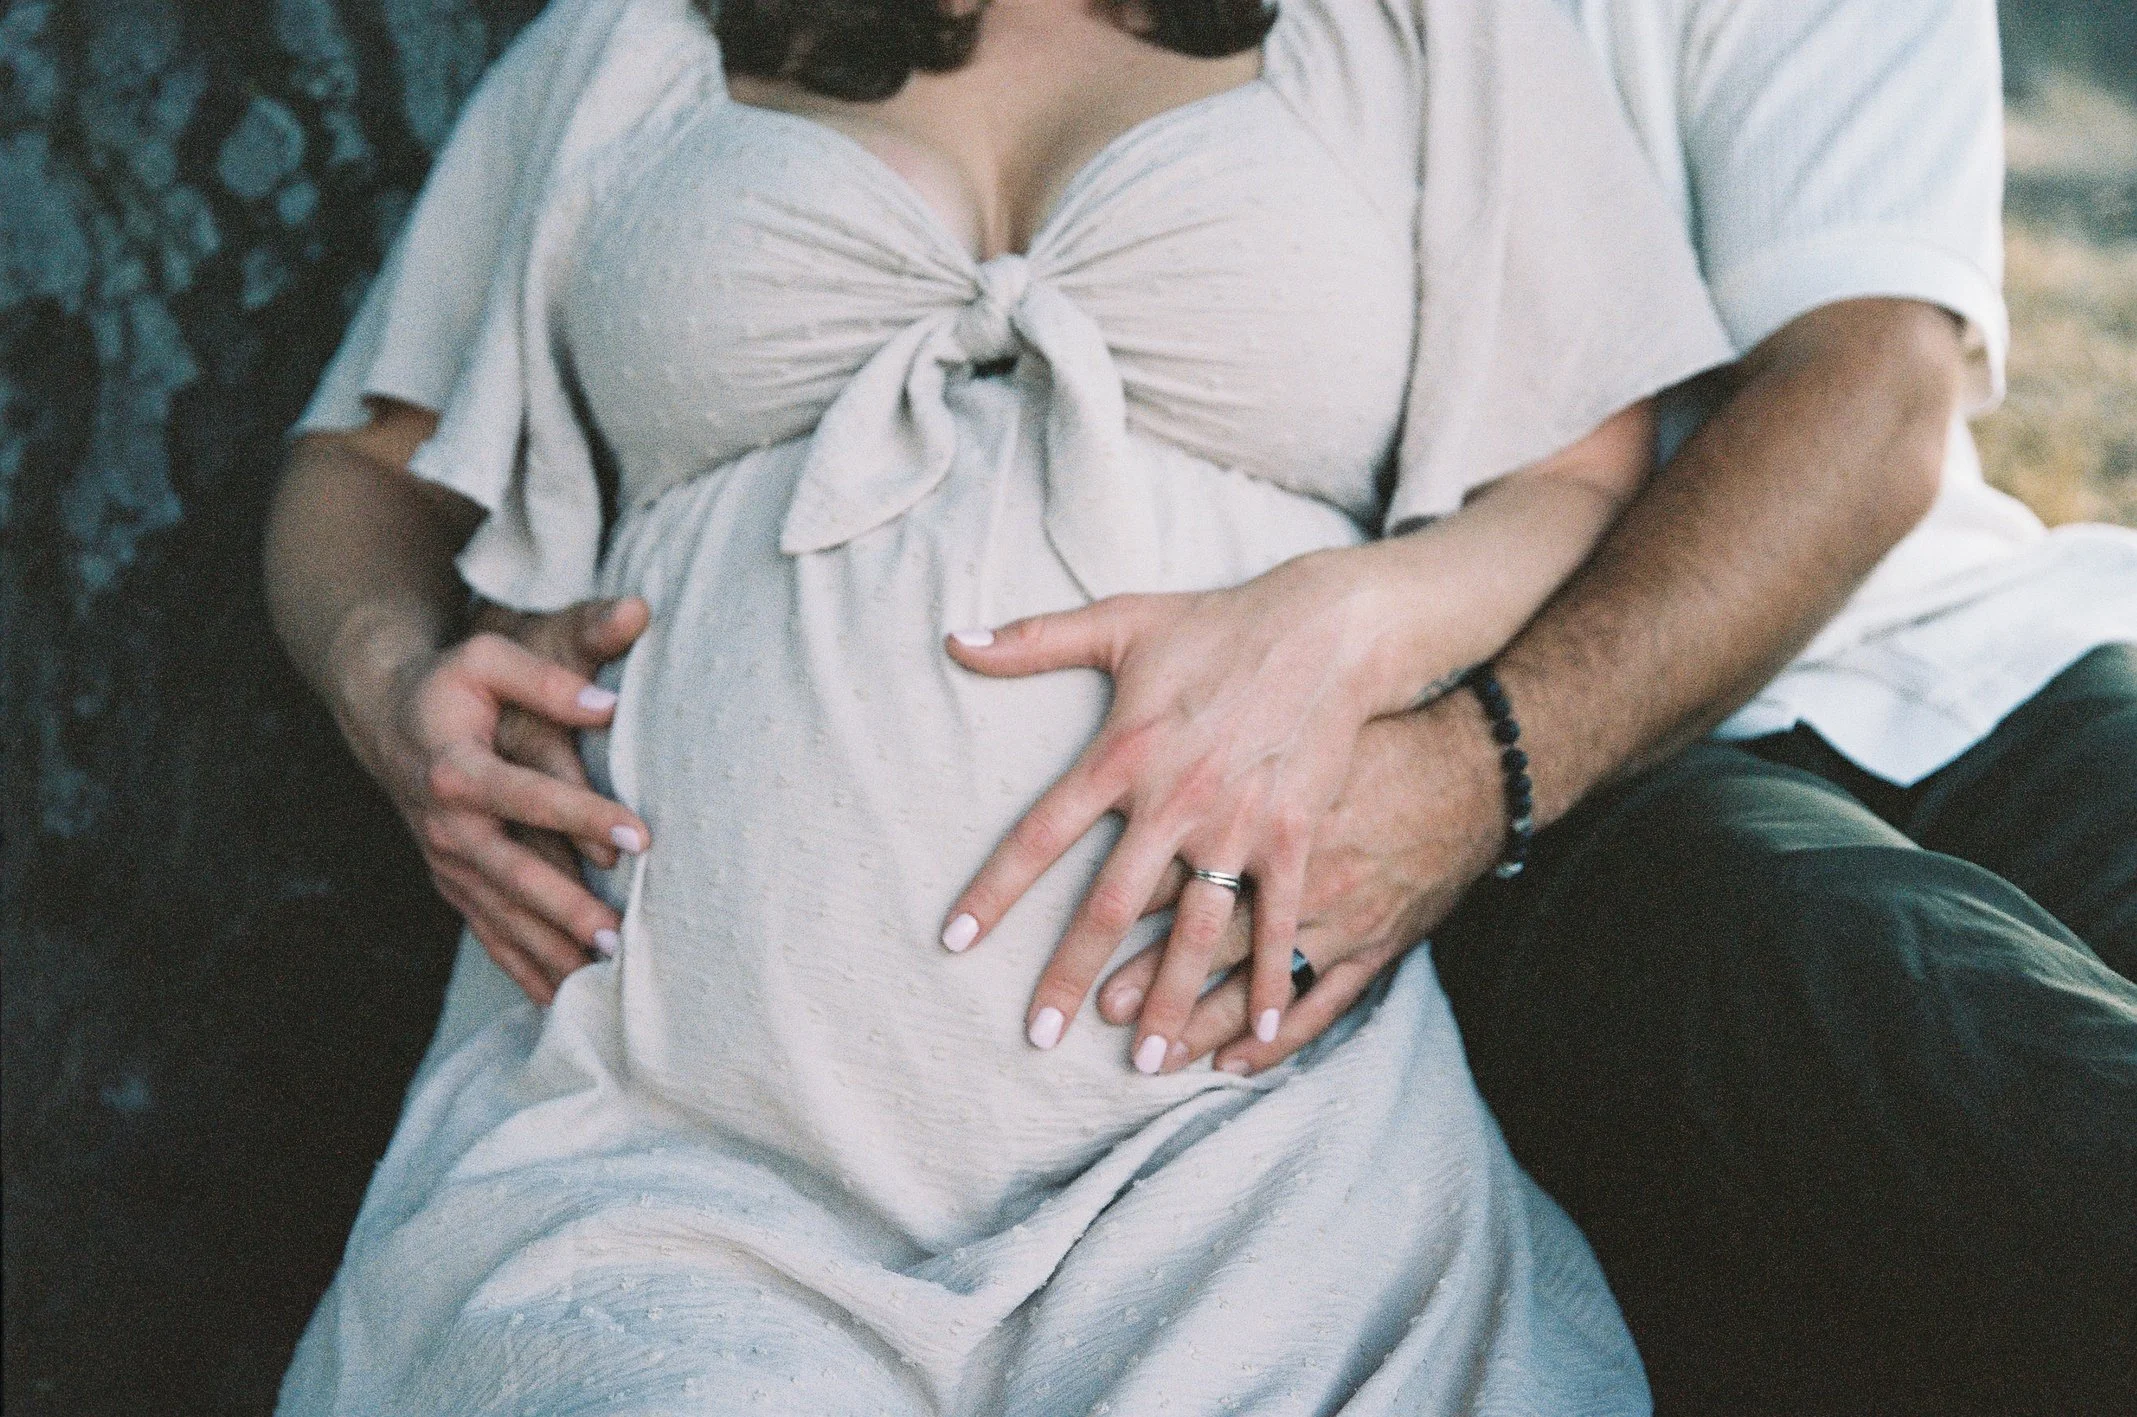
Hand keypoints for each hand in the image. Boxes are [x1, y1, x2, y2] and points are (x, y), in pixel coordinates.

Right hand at [340, 597, 651, 1003]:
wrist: (383, 715)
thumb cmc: (449, 683)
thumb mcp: (488, 659)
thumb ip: (547, 682)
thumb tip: (609, 709)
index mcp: (457, 769)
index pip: (531, 797)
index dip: (586, 815)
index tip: (641, 836)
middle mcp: (447, 825)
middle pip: (513, 874)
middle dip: (566, 910)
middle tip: (619, 937)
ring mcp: (446, 860)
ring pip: (501, 916)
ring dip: (548, 950)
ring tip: (600, 982)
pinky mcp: (450, 881)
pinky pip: (487, 931)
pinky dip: (520, 966)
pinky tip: (556, 998)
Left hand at [939, 550, 1430, 1072]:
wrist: (1327, 628)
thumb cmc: (1219, 626)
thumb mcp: (1122, 621)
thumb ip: (1034, 639)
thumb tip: (953, 640)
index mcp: (1122, 753)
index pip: (1040, 832)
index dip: (995, 889)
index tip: (955, 941)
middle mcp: (1175, 798)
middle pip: (1109, 903)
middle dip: (1072, 974)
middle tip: (1041, 1036)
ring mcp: (1238, 823)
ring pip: (1194, 929)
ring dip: (1168, 996)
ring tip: (1145, 1058)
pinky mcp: (1295, 835)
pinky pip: (1277, 921)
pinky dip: (1267, 979)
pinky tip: (1253, 1033)